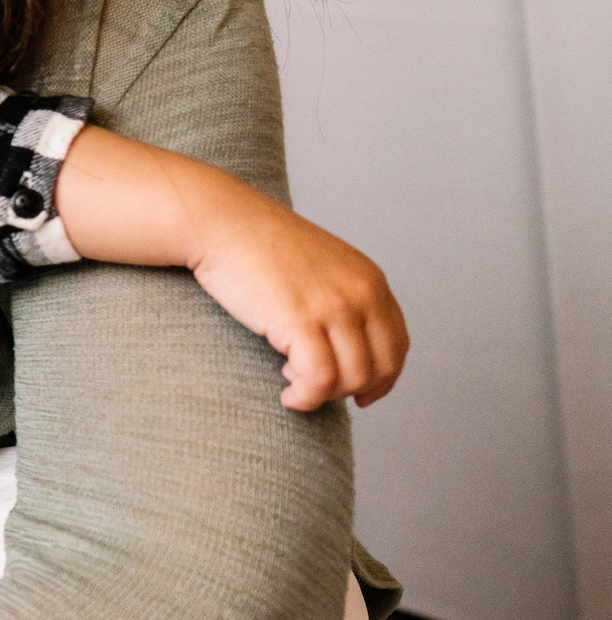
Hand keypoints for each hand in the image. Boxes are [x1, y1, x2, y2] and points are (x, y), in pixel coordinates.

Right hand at [191, 204, 407, 409]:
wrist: (222, 221)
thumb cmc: (257, 245)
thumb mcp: (319, 267)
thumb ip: (340, 297)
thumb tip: (340, 344)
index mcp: (370, 280)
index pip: (397, 344)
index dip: (384, 378)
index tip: (363, 395)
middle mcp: (360, 294)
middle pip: (381, 367)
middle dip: (353, 390)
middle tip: (319, 390)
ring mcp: (332, 307)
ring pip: (352, 378)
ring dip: (325, 395)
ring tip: (294, 385)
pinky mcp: (299, 321)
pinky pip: (319, 379)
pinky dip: (306, 398)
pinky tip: (288, 395)